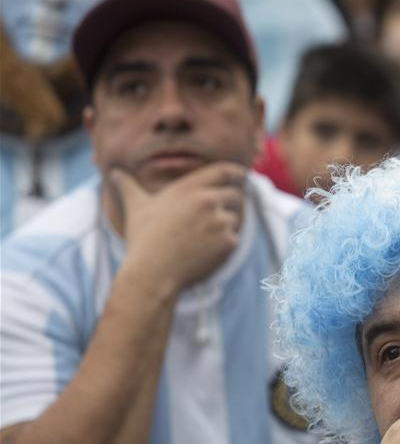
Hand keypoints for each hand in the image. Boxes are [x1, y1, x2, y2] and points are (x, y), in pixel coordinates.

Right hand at [109, 162, 246, 295]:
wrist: (153, 273)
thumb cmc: (143, 239)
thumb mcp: (136, 207)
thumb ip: (129, 186)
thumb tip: (114, 173)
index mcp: (189, 188)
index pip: (224, 170)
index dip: (235, 172)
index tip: (241, 175)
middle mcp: (208, 201)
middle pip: (236, 195)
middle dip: (231, 203)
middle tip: (217, 217)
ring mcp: (221, 221)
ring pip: (234, 219)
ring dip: (225, 226)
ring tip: (201, 239)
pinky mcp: (229, 242)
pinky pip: (234, 239)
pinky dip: (224, 245)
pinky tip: (205, 253)